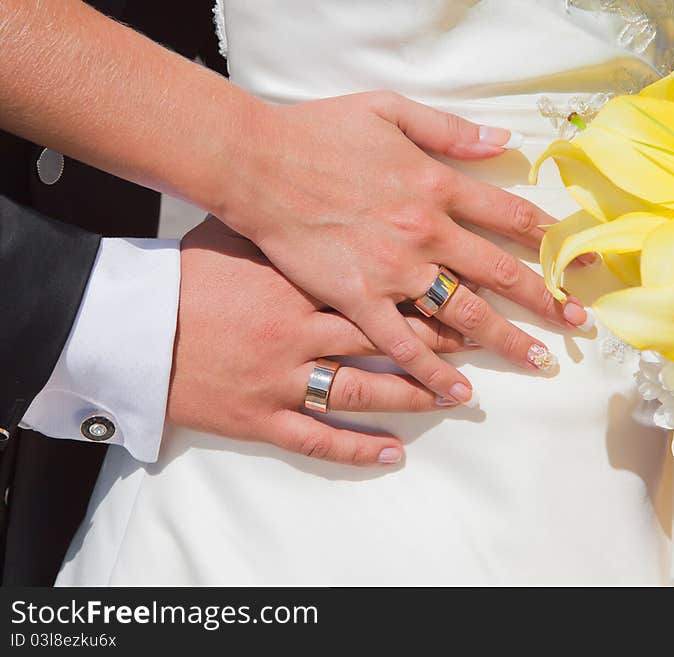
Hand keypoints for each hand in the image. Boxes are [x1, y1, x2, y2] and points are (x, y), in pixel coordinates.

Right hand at [167, 218, 476, 465]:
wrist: (130, 324)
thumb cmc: (188, 272)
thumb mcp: (243, 233)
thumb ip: (299, 225)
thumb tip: (343, 205)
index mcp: (301, 281)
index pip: (383, 287)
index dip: (432, 292)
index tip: (471, 292)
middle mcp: (300, 329)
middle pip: (387, 337)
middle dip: (443, 341)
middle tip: (487, 343)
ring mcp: (282, 377)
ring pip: (364, 389)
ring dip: (416, 393)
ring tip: (458, 395)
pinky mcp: (260, 417)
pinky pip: (319, 438)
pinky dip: (359, 447)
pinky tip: (394, 452)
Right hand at [219, 91, 591, 404]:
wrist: (255, 163)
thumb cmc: (317, 132)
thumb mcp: (388, 109)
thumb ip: (449, 128)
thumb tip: (503, 140)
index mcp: (436, 185)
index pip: (511, 216)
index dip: (552, 239)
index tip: (579, 260)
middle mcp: (426, 231)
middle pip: (500, 272)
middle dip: (545, 299)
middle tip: (577, 323)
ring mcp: (394, 270)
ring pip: (463, 313)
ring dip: (505, 340)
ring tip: (538, 362)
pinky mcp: (357, 300)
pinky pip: (403, 343)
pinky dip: (434, 369)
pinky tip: (460, 392)